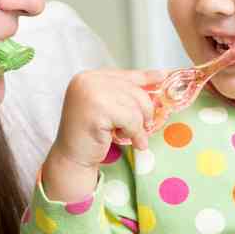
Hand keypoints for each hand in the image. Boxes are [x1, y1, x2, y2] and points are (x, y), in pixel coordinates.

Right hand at [40, 69, 164, 202]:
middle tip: (143, 127)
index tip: (163, 76)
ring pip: (134, 105)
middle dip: (143, 111)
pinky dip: (134, 132)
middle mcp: (87, 81)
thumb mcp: (106, 106)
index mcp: (88, 77)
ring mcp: (90, 94)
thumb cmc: (90, 134)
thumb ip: (124, 92)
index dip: (146, 78)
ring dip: (138, 125)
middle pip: (133, 90)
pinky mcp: (97, 111)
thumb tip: (160, 76)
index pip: (125, 75)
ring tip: (128, 135)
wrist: (71, 158)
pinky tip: (126, 140)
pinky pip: (131, 119)